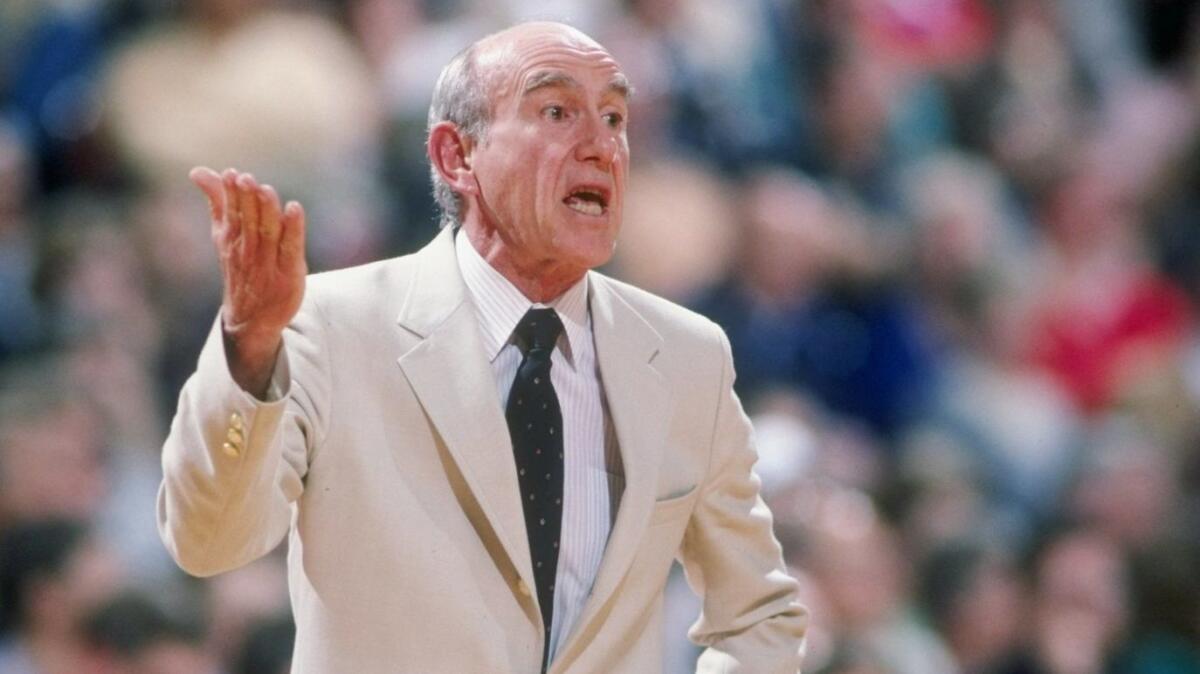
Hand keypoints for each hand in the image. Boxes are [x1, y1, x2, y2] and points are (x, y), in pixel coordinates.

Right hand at [190, 167, 306, 396]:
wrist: (250, 320)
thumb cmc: (240, 268)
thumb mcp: (223, 236)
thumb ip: (216, 203)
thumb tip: (198, 171)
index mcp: (231, 238)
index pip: (230, 212)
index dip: (231, 193)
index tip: (231, 174)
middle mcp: (248, 249)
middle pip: (248, 220)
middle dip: (246, 199)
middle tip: (245, 179)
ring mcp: (269, 262)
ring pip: (268, 232)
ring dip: (267, 210)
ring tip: (265, 190)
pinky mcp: (290, 272)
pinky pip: (291, 247)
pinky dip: (293, 228)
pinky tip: (295, 209)